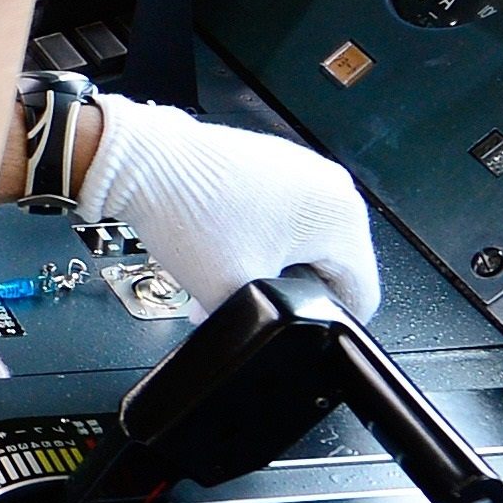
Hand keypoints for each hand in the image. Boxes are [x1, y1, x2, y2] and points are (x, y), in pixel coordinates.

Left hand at [83, 97, 381, 323]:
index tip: (296, 333)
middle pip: (331, 268)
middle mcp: (332, 186)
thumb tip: (264, 339)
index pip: (361, 295)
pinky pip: (283, 216)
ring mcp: (303, 170)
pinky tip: (223, 251)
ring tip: (226, 279)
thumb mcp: (235, 292)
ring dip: (270, 269)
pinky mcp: (275, 164)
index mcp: (342, 217)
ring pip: (303, 243)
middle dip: (289, 294)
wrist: (141, 162)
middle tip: (247, 304)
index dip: (330, 324)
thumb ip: (264, 327)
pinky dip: (259, 240)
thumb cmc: (189, 212)